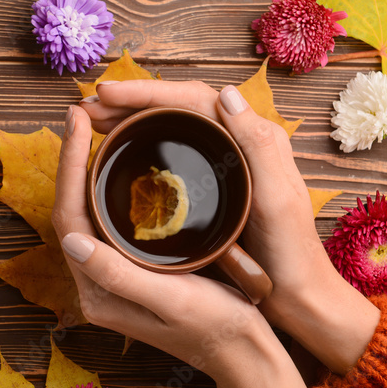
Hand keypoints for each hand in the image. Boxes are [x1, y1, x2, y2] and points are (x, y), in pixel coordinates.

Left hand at [52, 103, 307, 387]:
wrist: (247, 354)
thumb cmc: (217, 327)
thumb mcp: (172, 299)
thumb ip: (119, 274)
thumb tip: (71, 240)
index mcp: (98, 293)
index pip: (69, 218)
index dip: (70, 165)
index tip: (79, 122)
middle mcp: (97, 285)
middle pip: (72, 211)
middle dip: (73, 160)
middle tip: (81, 114)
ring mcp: (114, 278)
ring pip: (88, 213)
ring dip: (87, 171)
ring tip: (95, 130)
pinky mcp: (133, 272)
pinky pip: (109, 221)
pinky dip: (109, 187)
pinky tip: (122, 165)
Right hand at [82, 79, 380, 373]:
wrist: (300, 295)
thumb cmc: (292, 253)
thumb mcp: (277, 199)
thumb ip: (258, 145)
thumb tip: (225, 93)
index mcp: (255, 137)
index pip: (192, 98)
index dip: (146, 93)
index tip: (105, 96)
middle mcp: (239, 142)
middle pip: (177, 107)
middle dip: (130, 102)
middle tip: (86, 107)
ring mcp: (225, 164)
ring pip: (171, 127)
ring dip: (131, 120)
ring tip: (93, 123)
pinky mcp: (213, 186)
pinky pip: (172, 152)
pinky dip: (142, 145)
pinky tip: (118, 155)